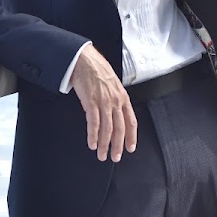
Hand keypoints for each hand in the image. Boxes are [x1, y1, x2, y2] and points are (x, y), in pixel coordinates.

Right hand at [70, 46, 137, 161]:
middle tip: (115, 157)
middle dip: (118, 146)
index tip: (131, 148)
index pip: (131, 121)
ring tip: (101, 155)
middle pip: (120, 129)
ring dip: (104, 144)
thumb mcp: (112, 85)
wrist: (85, 59)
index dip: (132, 137)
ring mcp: (103, 102)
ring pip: (107, 129)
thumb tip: (115, 113)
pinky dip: (93, 136)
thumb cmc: (97, 71)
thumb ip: (115, 99)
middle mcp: (115, 101)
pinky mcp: (91, 102)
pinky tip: (92, 144)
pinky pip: (93, 123)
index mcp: (123, 97)